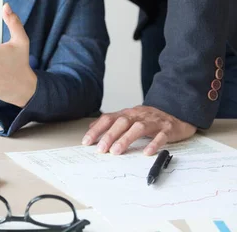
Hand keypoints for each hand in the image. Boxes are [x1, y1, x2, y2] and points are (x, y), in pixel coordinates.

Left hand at [82, 105, 196, 155]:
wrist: (178, 112)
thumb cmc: (150, 118)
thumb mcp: (129, 117)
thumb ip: (112, 122)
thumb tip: (92, 127)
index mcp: (128, 113)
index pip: (108, 119)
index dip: (96, 130)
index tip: (86, 142)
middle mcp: (139, 116)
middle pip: (122, 122)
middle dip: (109, 136)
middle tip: (100, 149)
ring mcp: (154, 122)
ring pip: (138, 128)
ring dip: (125, 139)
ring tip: (116, 152)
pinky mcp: (168, 129)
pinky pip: (161, 136)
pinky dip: (153, 144)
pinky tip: (146, 152)